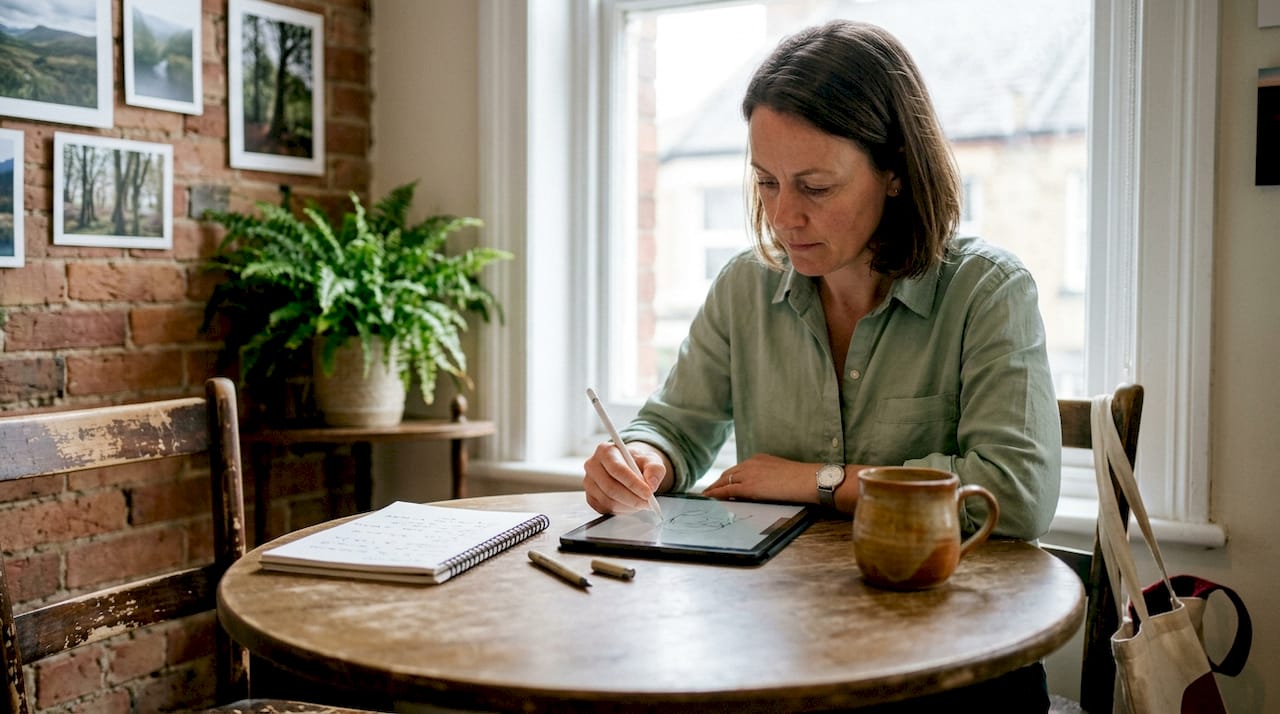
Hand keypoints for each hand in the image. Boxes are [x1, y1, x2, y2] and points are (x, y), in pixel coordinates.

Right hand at [583, 441, 670, 514]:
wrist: (630, 468)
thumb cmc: (637, 463)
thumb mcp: (651, 460)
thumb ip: (655, 469)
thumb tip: (652, 483)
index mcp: (605, 451)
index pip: (617, 469)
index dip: (633, 483)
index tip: (648, 493)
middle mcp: (592, 465)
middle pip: (610, 487)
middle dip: (632, 498)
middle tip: (648, 503)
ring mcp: (589, 483)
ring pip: (608, 500)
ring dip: (629, 505)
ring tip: (642, 503)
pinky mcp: (590, 497)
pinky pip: (606, 508)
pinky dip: (622, 510)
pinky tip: (631, 505)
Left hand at [702, 454, 842, 507]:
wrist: (809, 480)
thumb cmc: (803, 480)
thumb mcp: (782, 473)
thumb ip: (769, 478)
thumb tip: (764, 488)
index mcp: (759, 459)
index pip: (738, 469)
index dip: (728, 477)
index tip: (721, 483)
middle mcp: (751, 463)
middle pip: (728, 474)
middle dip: (717, 483)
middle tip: (708, 491)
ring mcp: (749, 474)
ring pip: (724, 481)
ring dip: (713, 489)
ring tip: (705, 496)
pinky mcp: (749, 487)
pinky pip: (727, 490)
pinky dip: (716, 494)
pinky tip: (708, 498)